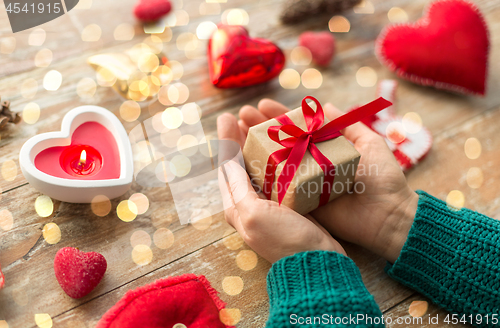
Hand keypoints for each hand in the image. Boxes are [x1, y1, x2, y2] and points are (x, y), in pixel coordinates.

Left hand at [217, 112, 344, 262]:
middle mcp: (251, 204)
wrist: (317, 263)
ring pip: (261, 167)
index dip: (226, 141)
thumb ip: (239, 188)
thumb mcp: (254, 214)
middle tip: (244, 114)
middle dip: (240, 139)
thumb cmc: (285, 240)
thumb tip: (226, 162)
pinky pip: (280, 174)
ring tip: (264, 124)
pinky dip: (280, 158)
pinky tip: (286, 146)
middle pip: (242, 165)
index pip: (227, 167)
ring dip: (260, 145)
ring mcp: (271, 204)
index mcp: (237, 206)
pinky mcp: (290, 204)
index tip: (227, 117)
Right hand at [234, 99, 418, 262]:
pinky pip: (276, 189)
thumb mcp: (369, 143)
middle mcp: (310, 165)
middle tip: (241, 115)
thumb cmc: (384, 179)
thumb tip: (326, 104)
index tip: (261, 105)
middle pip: (279, 144)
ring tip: (236, 131)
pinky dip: (259, 177)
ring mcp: (303, 185)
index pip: (296, 128)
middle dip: (259, 129)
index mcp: (324, 150)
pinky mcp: (300, 204)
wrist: (389, 215)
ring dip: (253, 148)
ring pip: (273, 164)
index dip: (278, 117)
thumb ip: (348, 124)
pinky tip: (242, 162)